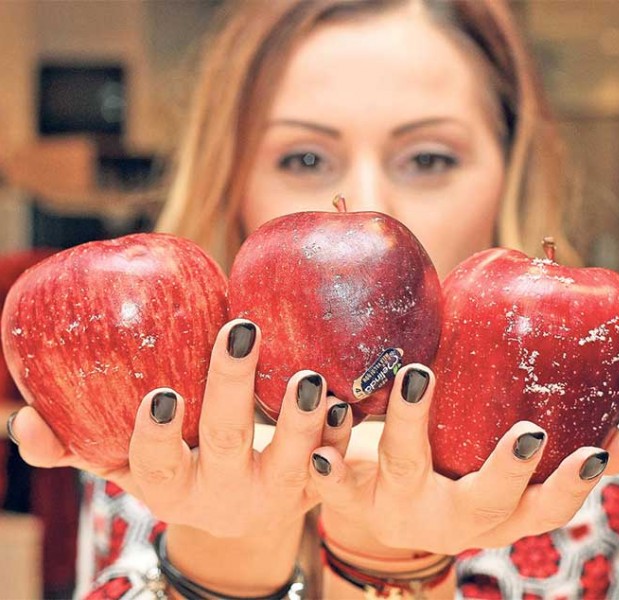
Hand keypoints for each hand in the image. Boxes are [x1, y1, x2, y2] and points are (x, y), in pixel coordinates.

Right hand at [9, 319, 351, 536]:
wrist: (241, 513)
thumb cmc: (177, 469)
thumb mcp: (124, 464)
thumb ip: (75, 445)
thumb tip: (20, 424)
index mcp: (170, 486)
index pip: (152, 466)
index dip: (155, 436)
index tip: (161, 395)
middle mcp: (222, 494)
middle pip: (226, 442)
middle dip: (232, 389)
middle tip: (240, 332)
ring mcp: (274, 493)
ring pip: (291, 460)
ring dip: (300, 419)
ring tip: (305, 374)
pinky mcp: (314, 486)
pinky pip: (334, 464)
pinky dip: (340, 436)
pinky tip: (345, 404)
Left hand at [309, 364, 618, 555]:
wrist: (373, 508)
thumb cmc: (453, 476)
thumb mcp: (501, 478)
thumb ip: (555, 459)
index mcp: (493, 517)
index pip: (543, 512)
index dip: (570, 488)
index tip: (591, 452)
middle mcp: (446, 521)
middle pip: (481, 503)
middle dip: (508, 470)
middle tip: (528, 431)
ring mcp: (394, 507)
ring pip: (403, 469)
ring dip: (411, 423)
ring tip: (417, 373)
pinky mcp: (347, 490)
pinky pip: (336, 470)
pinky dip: (333, 442)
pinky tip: (328, 407)